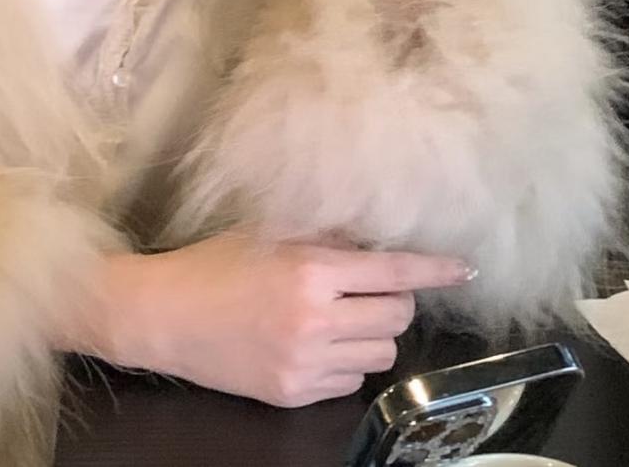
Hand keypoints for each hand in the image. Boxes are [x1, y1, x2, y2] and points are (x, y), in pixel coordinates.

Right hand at [70, 234, 475, 407]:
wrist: (164, 316)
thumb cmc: (215, 263)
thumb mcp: (271, 234)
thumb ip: (327, 237)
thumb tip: (378, 237)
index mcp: (310, 269)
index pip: (393, 270)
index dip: (434, 270)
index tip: (464, 270)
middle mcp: (315, 318)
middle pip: (397, 317)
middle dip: (392, 301)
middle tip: (368, 290)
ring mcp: (306, 362)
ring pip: (381, 355)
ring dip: (372, 335)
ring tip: (341, 319)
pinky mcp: (294, 394)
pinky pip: (350, 383)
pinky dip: (345, 364)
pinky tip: (315, 345)